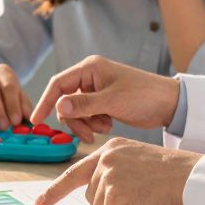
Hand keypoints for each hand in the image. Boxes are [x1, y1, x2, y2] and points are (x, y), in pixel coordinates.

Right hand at [30, 56, 179, 142]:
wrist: (168, 104)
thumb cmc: (144, 96)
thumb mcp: (112, 102)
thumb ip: (84, 105)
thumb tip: (59, 107)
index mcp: (90, 68)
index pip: (58, 84)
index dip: (46, 101)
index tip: (36, 120)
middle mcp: (90, 77)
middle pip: (65, 101)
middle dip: (75, 120)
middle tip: (88, 135)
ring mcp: (96, 90)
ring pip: (75, 111)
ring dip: (85, 124)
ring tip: (104, 128)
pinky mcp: (102, 102)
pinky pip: (87, 115)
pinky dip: (93, 124)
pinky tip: (109, 125)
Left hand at [34, 138, 201, 204]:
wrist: (194, 179)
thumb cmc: (174, 177)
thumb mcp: (139, 165)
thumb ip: (117, 174)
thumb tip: (98, 201)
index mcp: (112, 149)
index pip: (76, 171)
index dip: (56, 190)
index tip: (40, 203)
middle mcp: (106, 158)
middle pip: (90, 197)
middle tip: (141, 201)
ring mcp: (108, 174)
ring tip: (146, 203)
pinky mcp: (114, 192)